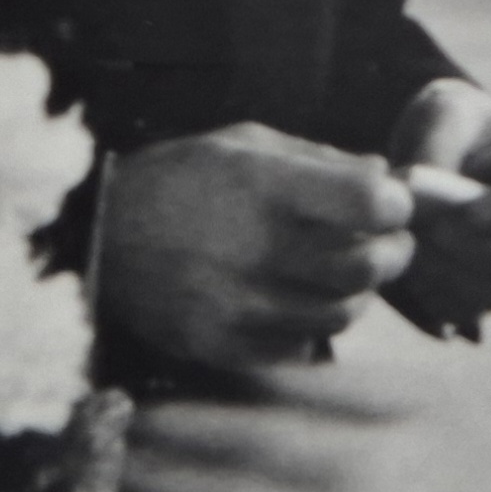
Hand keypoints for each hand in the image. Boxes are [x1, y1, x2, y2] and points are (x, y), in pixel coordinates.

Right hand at [98, 124, 417, 369]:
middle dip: (393, 252)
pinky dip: (313, 325)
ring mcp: (236, 306)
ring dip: (358, 292)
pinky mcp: (223, 348)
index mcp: (258, 184)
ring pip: (341, 313)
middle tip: (390, 242)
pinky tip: (297, 300)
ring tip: (344, 271)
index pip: (368, 203)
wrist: (96, 238)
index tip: (391, 203)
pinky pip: (302, 347)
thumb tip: (384, 176)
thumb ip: (318, 160)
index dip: (394, 203)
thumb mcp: (241, 143)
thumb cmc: (178, 179)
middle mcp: (250, 248)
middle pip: (365, 266)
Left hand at [124, 358, 490, 491]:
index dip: (179, 425)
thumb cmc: (483, 472)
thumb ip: (331, 386)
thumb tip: (250, 367)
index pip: (242, 439)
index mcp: (356, 462)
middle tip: (113, 448)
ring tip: (135, 490)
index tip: (136, 406)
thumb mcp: (421, 404)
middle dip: (153, 475)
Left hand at [386, 83, 490, 335]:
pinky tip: (413, 268)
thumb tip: (415, 192)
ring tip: (412, 247)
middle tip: (430, 232)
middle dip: (481, 252)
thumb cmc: (451, 123)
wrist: (437, 154)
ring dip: (455, 278)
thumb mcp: (442, 111)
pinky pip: (478, 311)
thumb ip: (434, 144)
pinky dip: (440, 296)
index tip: (467, 213)